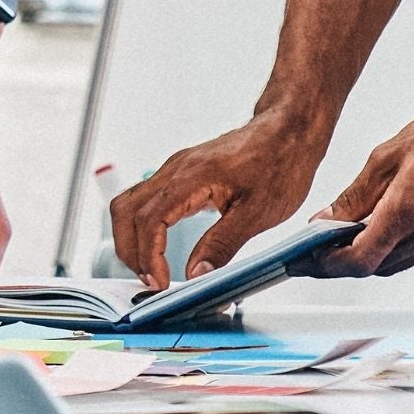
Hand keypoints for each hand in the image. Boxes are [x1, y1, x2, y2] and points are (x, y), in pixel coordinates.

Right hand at [110, 109, 328, 287]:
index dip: (149, 256)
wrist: (287, 131)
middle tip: (151, 281)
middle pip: (126, 210)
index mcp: (191, 178)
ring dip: (131, 238)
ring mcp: (175, 169)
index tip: (161, 283)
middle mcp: (175, 169)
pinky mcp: (181, 174)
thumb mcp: (258, 213)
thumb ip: (222, 244)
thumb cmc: (278, 164)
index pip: (149, 220)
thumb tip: (195, 274)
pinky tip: (160, 246)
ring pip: (130, 203)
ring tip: (150, 268)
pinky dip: (143, 226)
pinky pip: (146, 199)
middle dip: (130, 250)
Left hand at [312, 88, 413, 276]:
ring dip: (371, 256)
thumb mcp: (386, 157)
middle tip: (318, 249)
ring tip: (346, 237)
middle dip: (344, 261)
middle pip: (376, 266)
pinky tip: (384, 228)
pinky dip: (396, 247)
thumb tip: (325, 221)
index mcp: (407, 210)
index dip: (328, 265)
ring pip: (397, 264)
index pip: (360, 259)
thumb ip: (354, 196)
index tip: (307, 261)